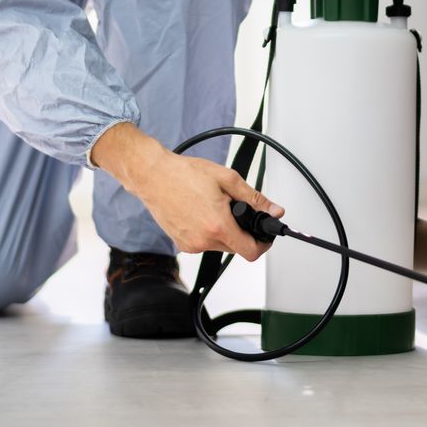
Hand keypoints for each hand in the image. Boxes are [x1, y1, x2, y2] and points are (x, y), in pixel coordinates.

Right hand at [91, 123, 281, 259]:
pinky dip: (209, 231)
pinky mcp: (182, 244)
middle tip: (235, 210)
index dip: (263, 244)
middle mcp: (204, 240)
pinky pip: (205, 243)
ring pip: (221, 245)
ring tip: (214, 207)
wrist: (152, 176)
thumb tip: (274, 210)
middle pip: (236, 248)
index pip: (250, 252)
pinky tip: (201, 213)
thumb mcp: (227, 179)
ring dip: (224, 230)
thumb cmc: (183, 174)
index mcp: (218, 225)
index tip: (264, 235)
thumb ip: (254, 198)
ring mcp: (191, 245)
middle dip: (241, 231)